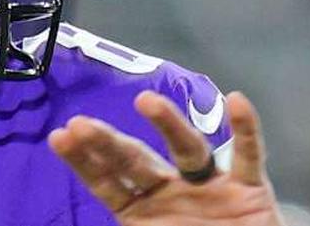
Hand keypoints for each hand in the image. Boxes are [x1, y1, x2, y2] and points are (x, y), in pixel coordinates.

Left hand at [48, 91, 283, 224]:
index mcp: (141, 209)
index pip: (106, 182)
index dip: (84, 161)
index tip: (59, 136)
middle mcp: (171, 190)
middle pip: (137, 160)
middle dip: (110, 143)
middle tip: (81, 123)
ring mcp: (210, 187)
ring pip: (187, 149)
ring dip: (168, 124)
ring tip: (145, 100)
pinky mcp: (250, 191)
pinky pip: (249, 156)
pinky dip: (246, 129)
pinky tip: (236, 101)